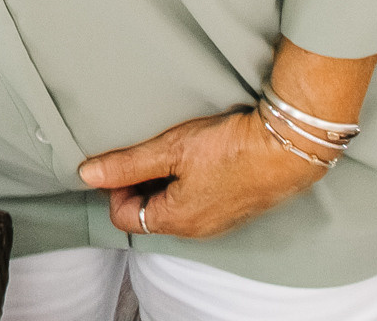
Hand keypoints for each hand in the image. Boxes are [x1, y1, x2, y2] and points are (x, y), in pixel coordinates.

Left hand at [79, 107, 328, 239]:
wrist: (289, 147)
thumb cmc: (230, 147)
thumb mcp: (170, 150)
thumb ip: (127, 165)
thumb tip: (87, 175)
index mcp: (176, 221)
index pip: (123, 216)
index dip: (114, 187)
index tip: (121, 159)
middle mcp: (197, 229)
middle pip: (147, 212)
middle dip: (137, 183)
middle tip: (145, 150)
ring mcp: (218, 221)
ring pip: (171, 206)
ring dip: (162, 180)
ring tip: (171, 150)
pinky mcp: (233, 208)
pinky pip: (195, 201)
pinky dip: (185, 181)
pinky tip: (195, 156)